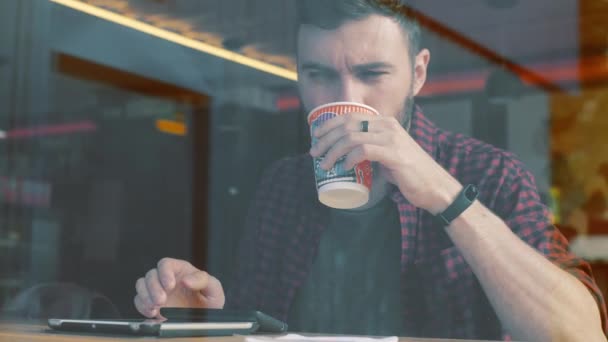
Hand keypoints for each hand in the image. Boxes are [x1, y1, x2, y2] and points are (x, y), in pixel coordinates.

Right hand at [134, 258, 224, 317]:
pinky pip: (139, 301)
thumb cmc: (210, 302)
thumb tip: (186, 280)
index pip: (166, 264)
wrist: (205, 320)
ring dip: (145, 296)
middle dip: (154, 288)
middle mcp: (167, 279)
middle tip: (162, 300)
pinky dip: (142, 306)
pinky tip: (153, 313)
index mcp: (181, 271)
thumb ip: (203, 280)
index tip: (169, 285)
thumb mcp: (213, 289)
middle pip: (151, 275)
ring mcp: (158, 291)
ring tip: (155, 308)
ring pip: (142, 285)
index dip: (165, 273)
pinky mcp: (152, 304)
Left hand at [309, 113, 460, 212]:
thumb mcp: (387, 156)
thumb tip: (347, 157)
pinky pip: (364, 150)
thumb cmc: (409, 174)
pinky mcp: (395, 154)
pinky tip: (344, 167)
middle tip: (314, 153)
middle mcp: (388, 126)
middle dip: (326, 138)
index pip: (350, 116)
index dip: (329, 124)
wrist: (434, 186)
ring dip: (333, 150)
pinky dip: (350, 158)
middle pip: (347, 125)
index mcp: (384, 123)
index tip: (315, 136)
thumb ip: (371, 151)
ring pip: (352, 137)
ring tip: (324, 164)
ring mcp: (392, 139)